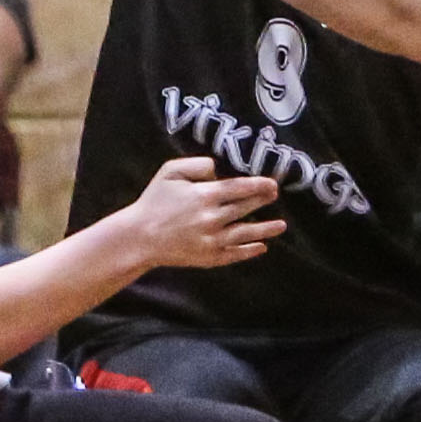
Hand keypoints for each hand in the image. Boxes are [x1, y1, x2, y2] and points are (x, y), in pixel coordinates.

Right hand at [118, 156, 286, 272]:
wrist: (139, 237)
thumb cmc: (154, 201)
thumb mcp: (170, 171)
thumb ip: (197, 164)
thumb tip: (218, 170)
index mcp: (205, 195)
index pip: (240, 187)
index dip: (259, 185)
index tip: (272, 183)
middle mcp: (213, 218)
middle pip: (245, 207)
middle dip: (263, 200)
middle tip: (276, 195)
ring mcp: (212, 239)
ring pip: (245, 232)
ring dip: (266, 229)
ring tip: (281, 225)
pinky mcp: (208, 257)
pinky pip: (234, 254)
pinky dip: (249, 251)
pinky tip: (262, 247)